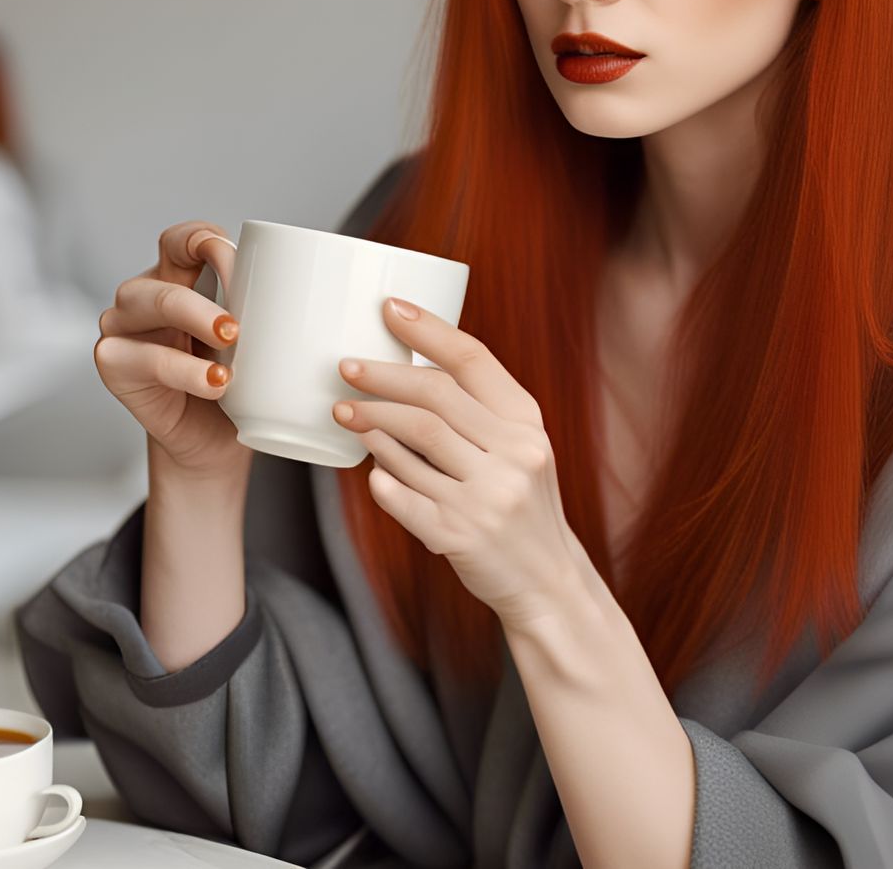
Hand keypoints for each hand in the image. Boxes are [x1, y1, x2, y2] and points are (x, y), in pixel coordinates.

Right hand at [94, 222, 247, 475]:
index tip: (241, 263)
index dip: (206, 241)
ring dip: (193, 321)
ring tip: (230, 351)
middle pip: (166, 273)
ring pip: (148, 304)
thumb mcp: (259, 343)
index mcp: (180, 277)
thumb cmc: (239, 386)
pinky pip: (143, 358)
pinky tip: (213, 383)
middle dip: (203, 297)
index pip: (183, 239)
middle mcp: (146, 295)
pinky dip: (183, 371)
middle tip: (238, 326)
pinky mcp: (113, 362)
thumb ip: (272, 312)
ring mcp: (123, 326)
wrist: (216, 444)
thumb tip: (327, 295)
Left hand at [331, 297, 612, 631]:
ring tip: (344, 411)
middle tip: (346, 367)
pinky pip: (401, 494)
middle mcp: (513, 456)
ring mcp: (486, 498)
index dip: (428, 329)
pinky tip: (370, 469)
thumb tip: (405, 367)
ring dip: (371, 421)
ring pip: (413, 441)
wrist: (548, 582)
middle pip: (434, 396)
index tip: (389, 308)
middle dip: (382, 376)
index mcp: (526, 426)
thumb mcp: (521, 450)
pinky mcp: (458, 536)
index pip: (473, 360)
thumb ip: (479, 412)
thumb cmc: (522, 504)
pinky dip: (380, 476)